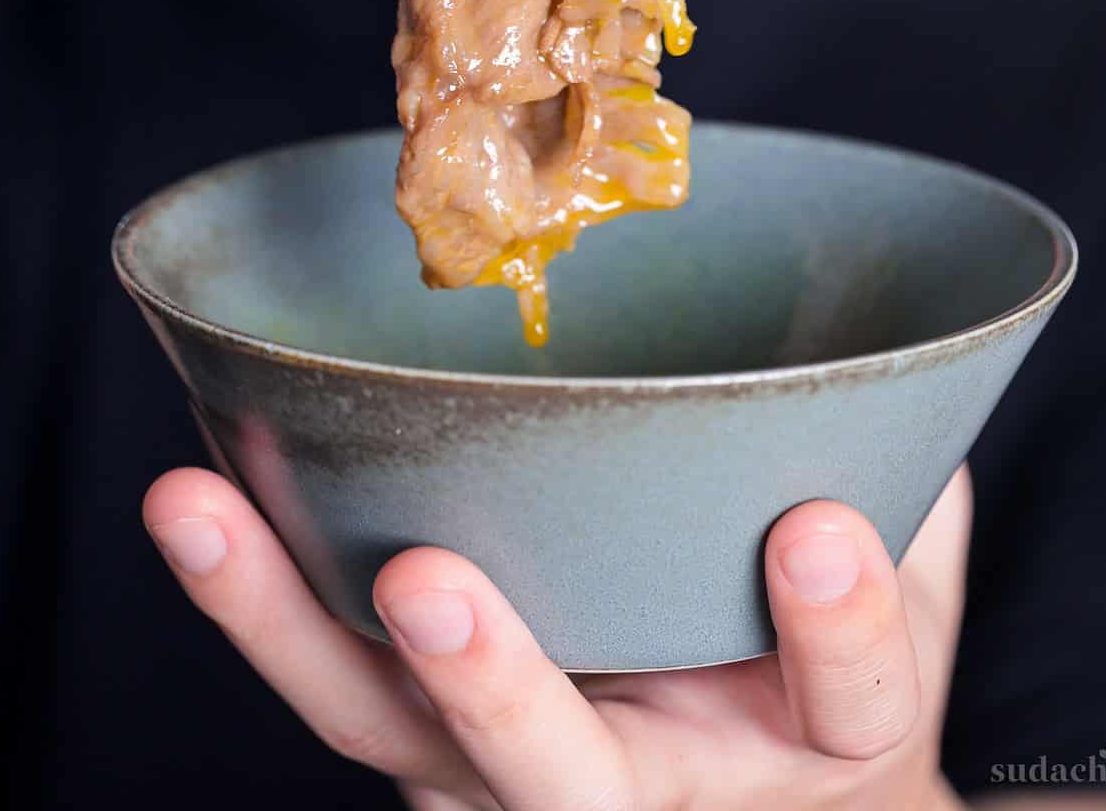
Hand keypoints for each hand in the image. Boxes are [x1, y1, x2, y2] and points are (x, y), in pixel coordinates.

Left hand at [143, 465, 969, 809]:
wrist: (779, 793)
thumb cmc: (830, 657)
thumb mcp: (909, 577)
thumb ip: (907, 477)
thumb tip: (899, 339)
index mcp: (815, 739)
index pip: (844, 702)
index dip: (834, 631)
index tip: (816, 530)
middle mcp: (650, 787)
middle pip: (562, 782)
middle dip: (497, 691)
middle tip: (429, 586)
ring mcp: (516, 776)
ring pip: (386, 731)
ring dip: (282, 623)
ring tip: (196, 507)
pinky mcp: (427, 744)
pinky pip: (333, 682)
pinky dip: (257, 590)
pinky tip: (200, 488)